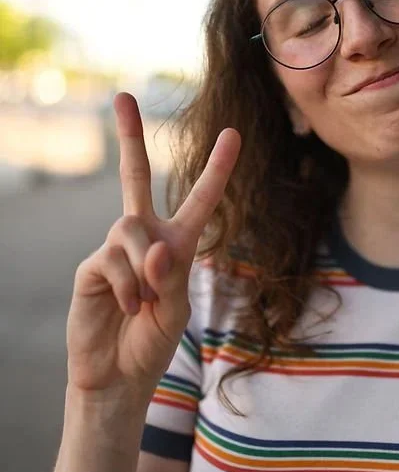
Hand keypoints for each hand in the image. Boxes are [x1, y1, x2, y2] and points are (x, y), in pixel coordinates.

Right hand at [66, 92, 239, 401]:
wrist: (119, 375)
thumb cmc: (154, 340)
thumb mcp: (178, 306)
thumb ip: (172, 273)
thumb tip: (152, 244)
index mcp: (177, 243)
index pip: (199, 199)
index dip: (216, 168)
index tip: (232, 134)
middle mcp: (145, 237)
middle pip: (135, 177)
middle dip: (128, 137)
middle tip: (123, 96)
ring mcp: (115, 249)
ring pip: (131, 226)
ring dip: (145, 266)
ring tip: (147, 301)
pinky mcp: (92, 266)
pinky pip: (113, 259)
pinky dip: (131, 286)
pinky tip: (130, 308)